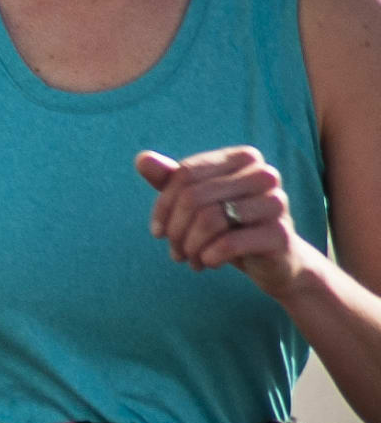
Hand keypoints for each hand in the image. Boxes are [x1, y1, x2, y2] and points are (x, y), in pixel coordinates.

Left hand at [140, 147, 308, 296]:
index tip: (157, 232)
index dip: (163, 206)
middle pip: (193, 197)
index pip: (185, 174)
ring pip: (209, 220)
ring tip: (190, 260)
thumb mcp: (197, 202)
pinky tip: (208, 264)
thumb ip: (169, 179)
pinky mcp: (280, 234)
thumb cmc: (230, 225)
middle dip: (175, 229)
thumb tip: (141, 159)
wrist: (273, 261)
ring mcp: (276, 202)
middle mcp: (264, 174)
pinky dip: (209, 257)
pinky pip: (228, 243)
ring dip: (190, 246)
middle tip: (174, 251)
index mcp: (243, 158)